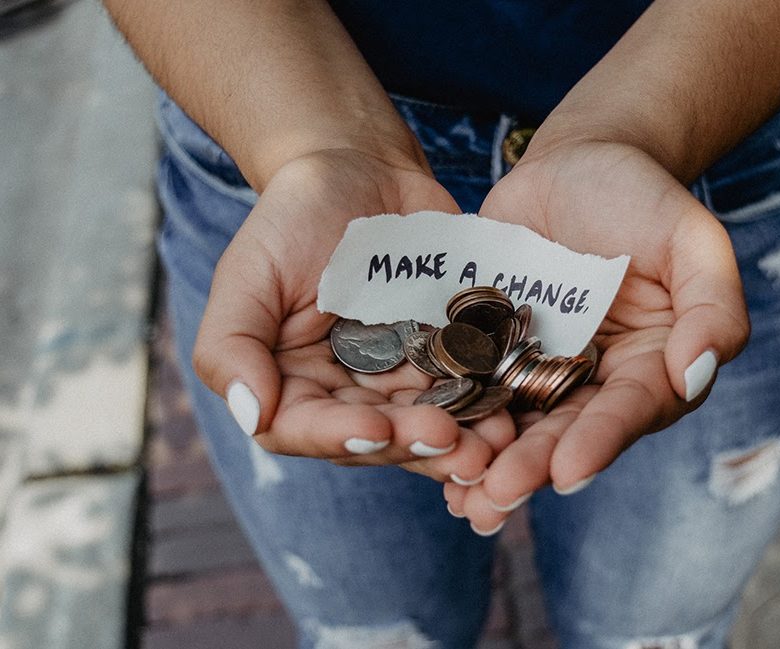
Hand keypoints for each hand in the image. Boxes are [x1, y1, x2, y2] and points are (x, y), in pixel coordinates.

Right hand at [192, 150, 515, 481]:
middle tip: (454, 443)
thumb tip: (252, 414)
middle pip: (378, 438)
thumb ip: (231, 346)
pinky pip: (469, 387)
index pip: (306, 428)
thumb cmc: (293, 218)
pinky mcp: (447, 355)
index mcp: (293, 384)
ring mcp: (402, 377)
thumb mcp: (248, 273)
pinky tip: (513, 410)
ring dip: (463, 441)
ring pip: (429, 424)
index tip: (377, 429)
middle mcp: (348, 392)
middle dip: (414, 445)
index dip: (341, 436)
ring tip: (495, 444)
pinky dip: (489, 403)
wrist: (361, 169)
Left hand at [444, 140, 749, 531]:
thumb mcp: (692, 239)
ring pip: (516, 422)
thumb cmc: (643, 197)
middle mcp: (595, 380)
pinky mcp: (492, 348)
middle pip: (566, 430)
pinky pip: (472, 386)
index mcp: (651, 365)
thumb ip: (712, 306)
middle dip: (533, 466)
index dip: (601, 441)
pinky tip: (424, 446)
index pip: (629, 410)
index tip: (568, 471)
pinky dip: (453, 417)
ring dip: (488, 461)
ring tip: (460, 497)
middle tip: (497, 496)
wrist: (577, 163)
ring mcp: (540, 367)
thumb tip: (696, 374)